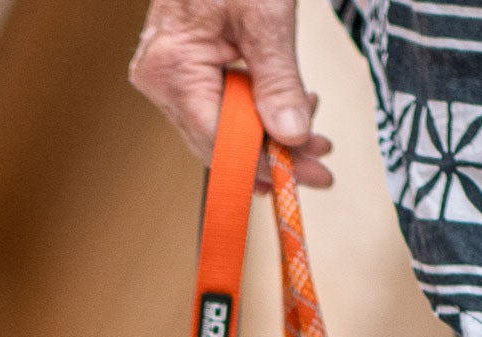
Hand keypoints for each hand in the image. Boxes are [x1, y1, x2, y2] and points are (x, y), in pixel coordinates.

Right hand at [130, 0, 335, 188]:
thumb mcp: (266, 17)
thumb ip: (278, 80)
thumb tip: (293, 135)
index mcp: (171, 68)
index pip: (219, 138)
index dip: (263, 162)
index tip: (304, 175)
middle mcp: (162, 79)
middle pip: (220, 142)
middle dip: (273, 154)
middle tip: (319, 164)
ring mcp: (170, 77)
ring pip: (223, 130)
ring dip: (269, 137)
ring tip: (311, 137)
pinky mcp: (184, 71)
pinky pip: (221, 108)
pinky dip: (256, 115)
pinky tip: (288, 114)